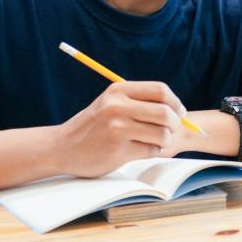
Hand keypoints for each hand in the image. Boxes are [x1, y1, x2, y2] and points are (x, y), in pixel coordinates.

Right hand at [54, 81, 186, 176]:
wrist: (62, 147)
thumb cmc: (95, 125)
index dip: (175, 102)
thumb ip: (140, 101)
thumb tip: (177, 109)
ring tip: (158, 141)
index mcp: (119, 90)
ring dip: (166, 140)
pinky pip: (151, 150)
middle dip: (175, 123)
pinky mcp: (118, 150)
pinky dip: (154, 151)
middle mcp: (118, 106)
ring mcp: (117, 128)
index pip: (160, 90)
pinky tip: (144, 150)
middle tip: (173, 129)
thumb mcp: (112, 103)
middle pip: (165, 112)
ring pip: (162, 133)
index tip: (179, 112)